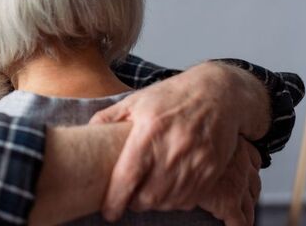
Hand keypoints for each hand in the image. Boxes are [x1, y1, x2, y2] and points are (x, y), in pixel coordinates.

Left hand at [89, 62, 264, 220]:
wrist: (218, 93)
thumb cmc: (173, 95)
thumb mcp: (136, 100)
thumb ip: (109, 117)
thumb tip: (87, 131)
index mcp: (149, 131)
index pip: (128, 176)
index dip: (115, 199)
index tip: (109, 212)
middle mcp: (173, 149)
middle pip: (148, 196)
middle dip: (135, 203)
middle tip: (129, 197)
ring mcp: (195, 161)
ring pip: (169, 202)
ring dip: (155, 203)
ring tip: (148, 192)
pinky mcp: (211, 169)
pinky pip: (189, 199)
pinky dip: (176, 201)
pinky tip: (169, 188)